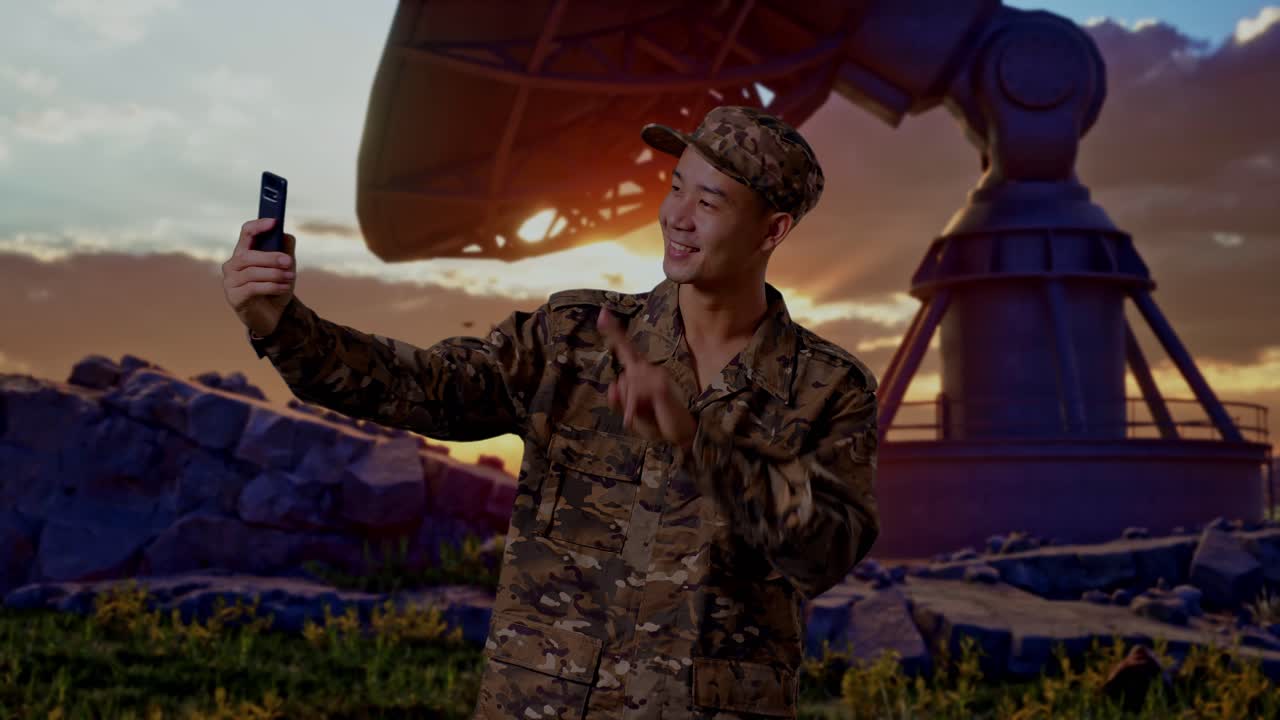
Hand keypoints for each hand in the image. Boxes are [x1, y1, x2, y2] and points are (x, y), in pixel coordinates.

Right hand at [223, 218, 296, 336]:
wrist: (272, 316)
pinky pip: (252, 288)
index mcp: (244, 252)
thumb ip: (285, 250)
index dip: (259, 225)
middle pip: (247, 255)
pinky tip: (284, 288)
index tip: (274, 222)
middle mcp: (232, 265)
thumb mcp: (285, 269)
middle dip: (271, 257)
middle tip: (289, 262)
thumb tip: (286, 235)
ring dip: (274, 274)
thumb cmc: (275, 288)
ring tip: (290, 278)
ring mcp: (230, 282)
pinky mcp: (234, 297)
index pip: (246, 232)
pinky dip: (271, 287)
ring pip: (251, 272)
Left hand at [597, 308, 696, 448]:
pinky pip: (636, 391)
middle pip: (622, 377)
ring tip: (647, 414)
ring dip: (631, 405)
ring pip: (628, 385)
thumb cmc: (658, 424)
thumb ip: (620, 401)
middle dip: (625, 399)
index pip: (626, 350)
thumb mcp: (633, 415)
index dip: (613, 332)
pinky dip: (635, 405)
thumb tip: (612, 385)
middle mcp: (650, 370)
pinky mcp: (660, 384)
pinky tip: (648, 411)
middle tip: (637, 415)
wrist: (682, 436)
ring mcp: (657, 375)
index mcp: (642, 374)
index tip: (602, 313)